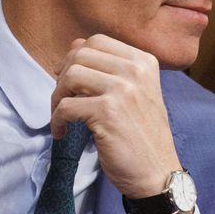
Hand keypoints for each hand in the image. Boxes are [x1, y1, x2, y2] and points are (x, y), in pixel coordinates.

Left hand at [50, 35, 180, 199]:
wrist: (157, 172)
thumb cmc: (143, 135)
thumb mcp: (137, 94)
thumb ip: (112, 69)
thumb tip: (75, 47)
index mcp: (145, 62)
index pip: (98, 41)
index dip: (76, 57)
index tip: (70, 80)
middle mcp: (136, 71)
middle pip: (81, 54)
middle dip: (64, 76)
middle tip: (63, 99)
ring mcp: (123, 90)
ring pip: (70, 76)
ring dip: (57, 97)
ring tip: (62, 116)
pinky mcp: (107, 112)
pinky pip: (66, 106)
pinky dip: (57, 120)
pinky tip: (62, 133)